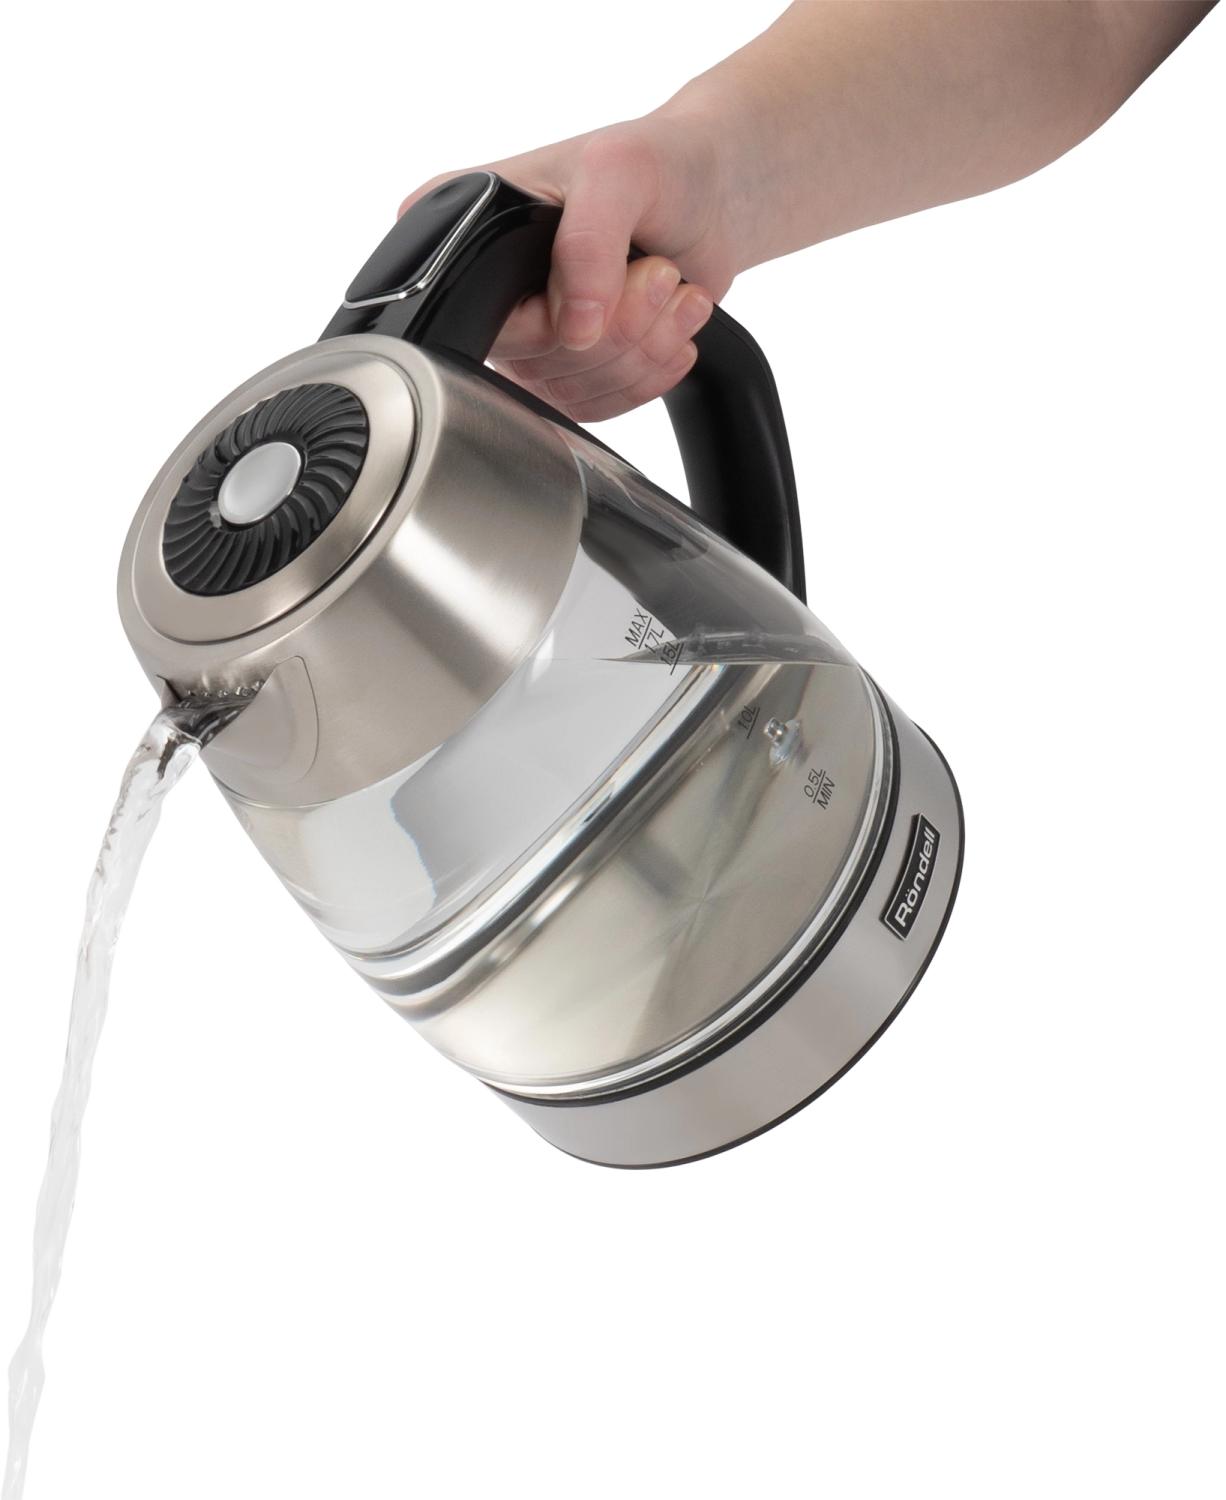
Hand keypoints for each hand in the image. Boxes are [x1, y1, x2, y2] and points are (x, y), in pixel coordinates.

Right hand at [400, 115, 733, 420]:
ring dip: (643, 347)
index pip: (483, 315)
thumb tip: (575, 328)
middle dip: (617, 327)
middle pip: (533, 364)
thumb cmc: (659, 164)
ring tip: (669, 287)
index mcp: (469, 228)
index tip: (618, 273)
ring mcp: (529, 333)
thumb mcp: (618, 170)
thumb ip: (587, 243)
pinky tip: (671, 321)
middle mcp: (489, 287)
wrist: (711, 191)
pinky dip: (650, 370)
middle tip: (656, 271)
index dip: (557, 316)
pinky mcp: (569, 366)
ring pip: (572, 391)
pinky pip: (598, 406)